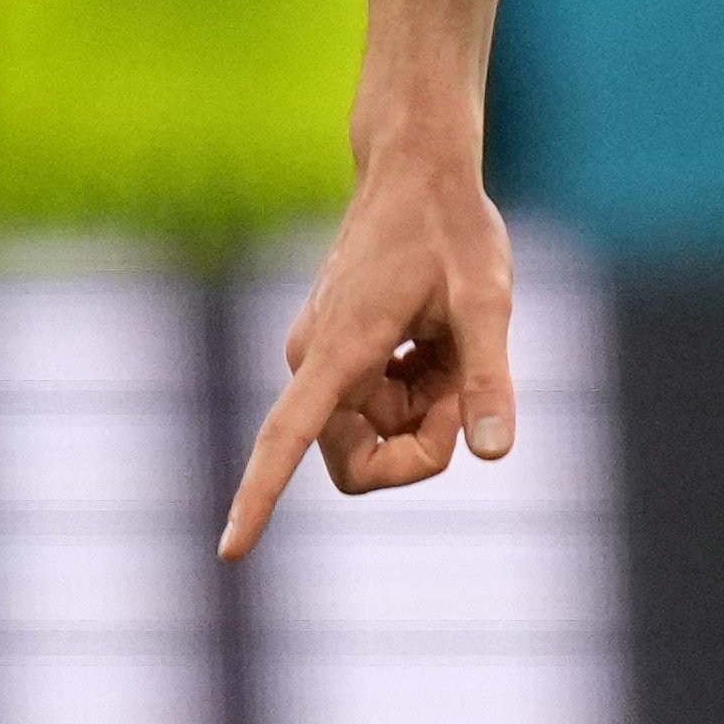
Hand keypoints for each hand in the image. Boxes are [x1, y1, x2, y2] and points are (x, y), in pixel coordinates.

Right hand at [219, 138, 516, 557]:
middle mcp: (314, 363)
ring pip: (380, 437)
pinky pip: (382, 412)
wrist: (418, 173)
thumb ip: (488, 378)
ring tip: (452, 345)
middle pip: (362, 463)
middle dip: (423, 446)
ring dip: (428, 410)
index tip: (231, 550)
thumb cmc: (453, 230)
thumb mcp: (487, 301)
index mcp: (338, 352)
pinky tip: (437, 341)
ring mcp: (323, 362)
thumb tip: (492, 455)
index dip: (259, 497)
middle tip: (467, 388)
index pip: (287, 439)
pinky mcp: (338, 359)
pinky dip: (422, 393)